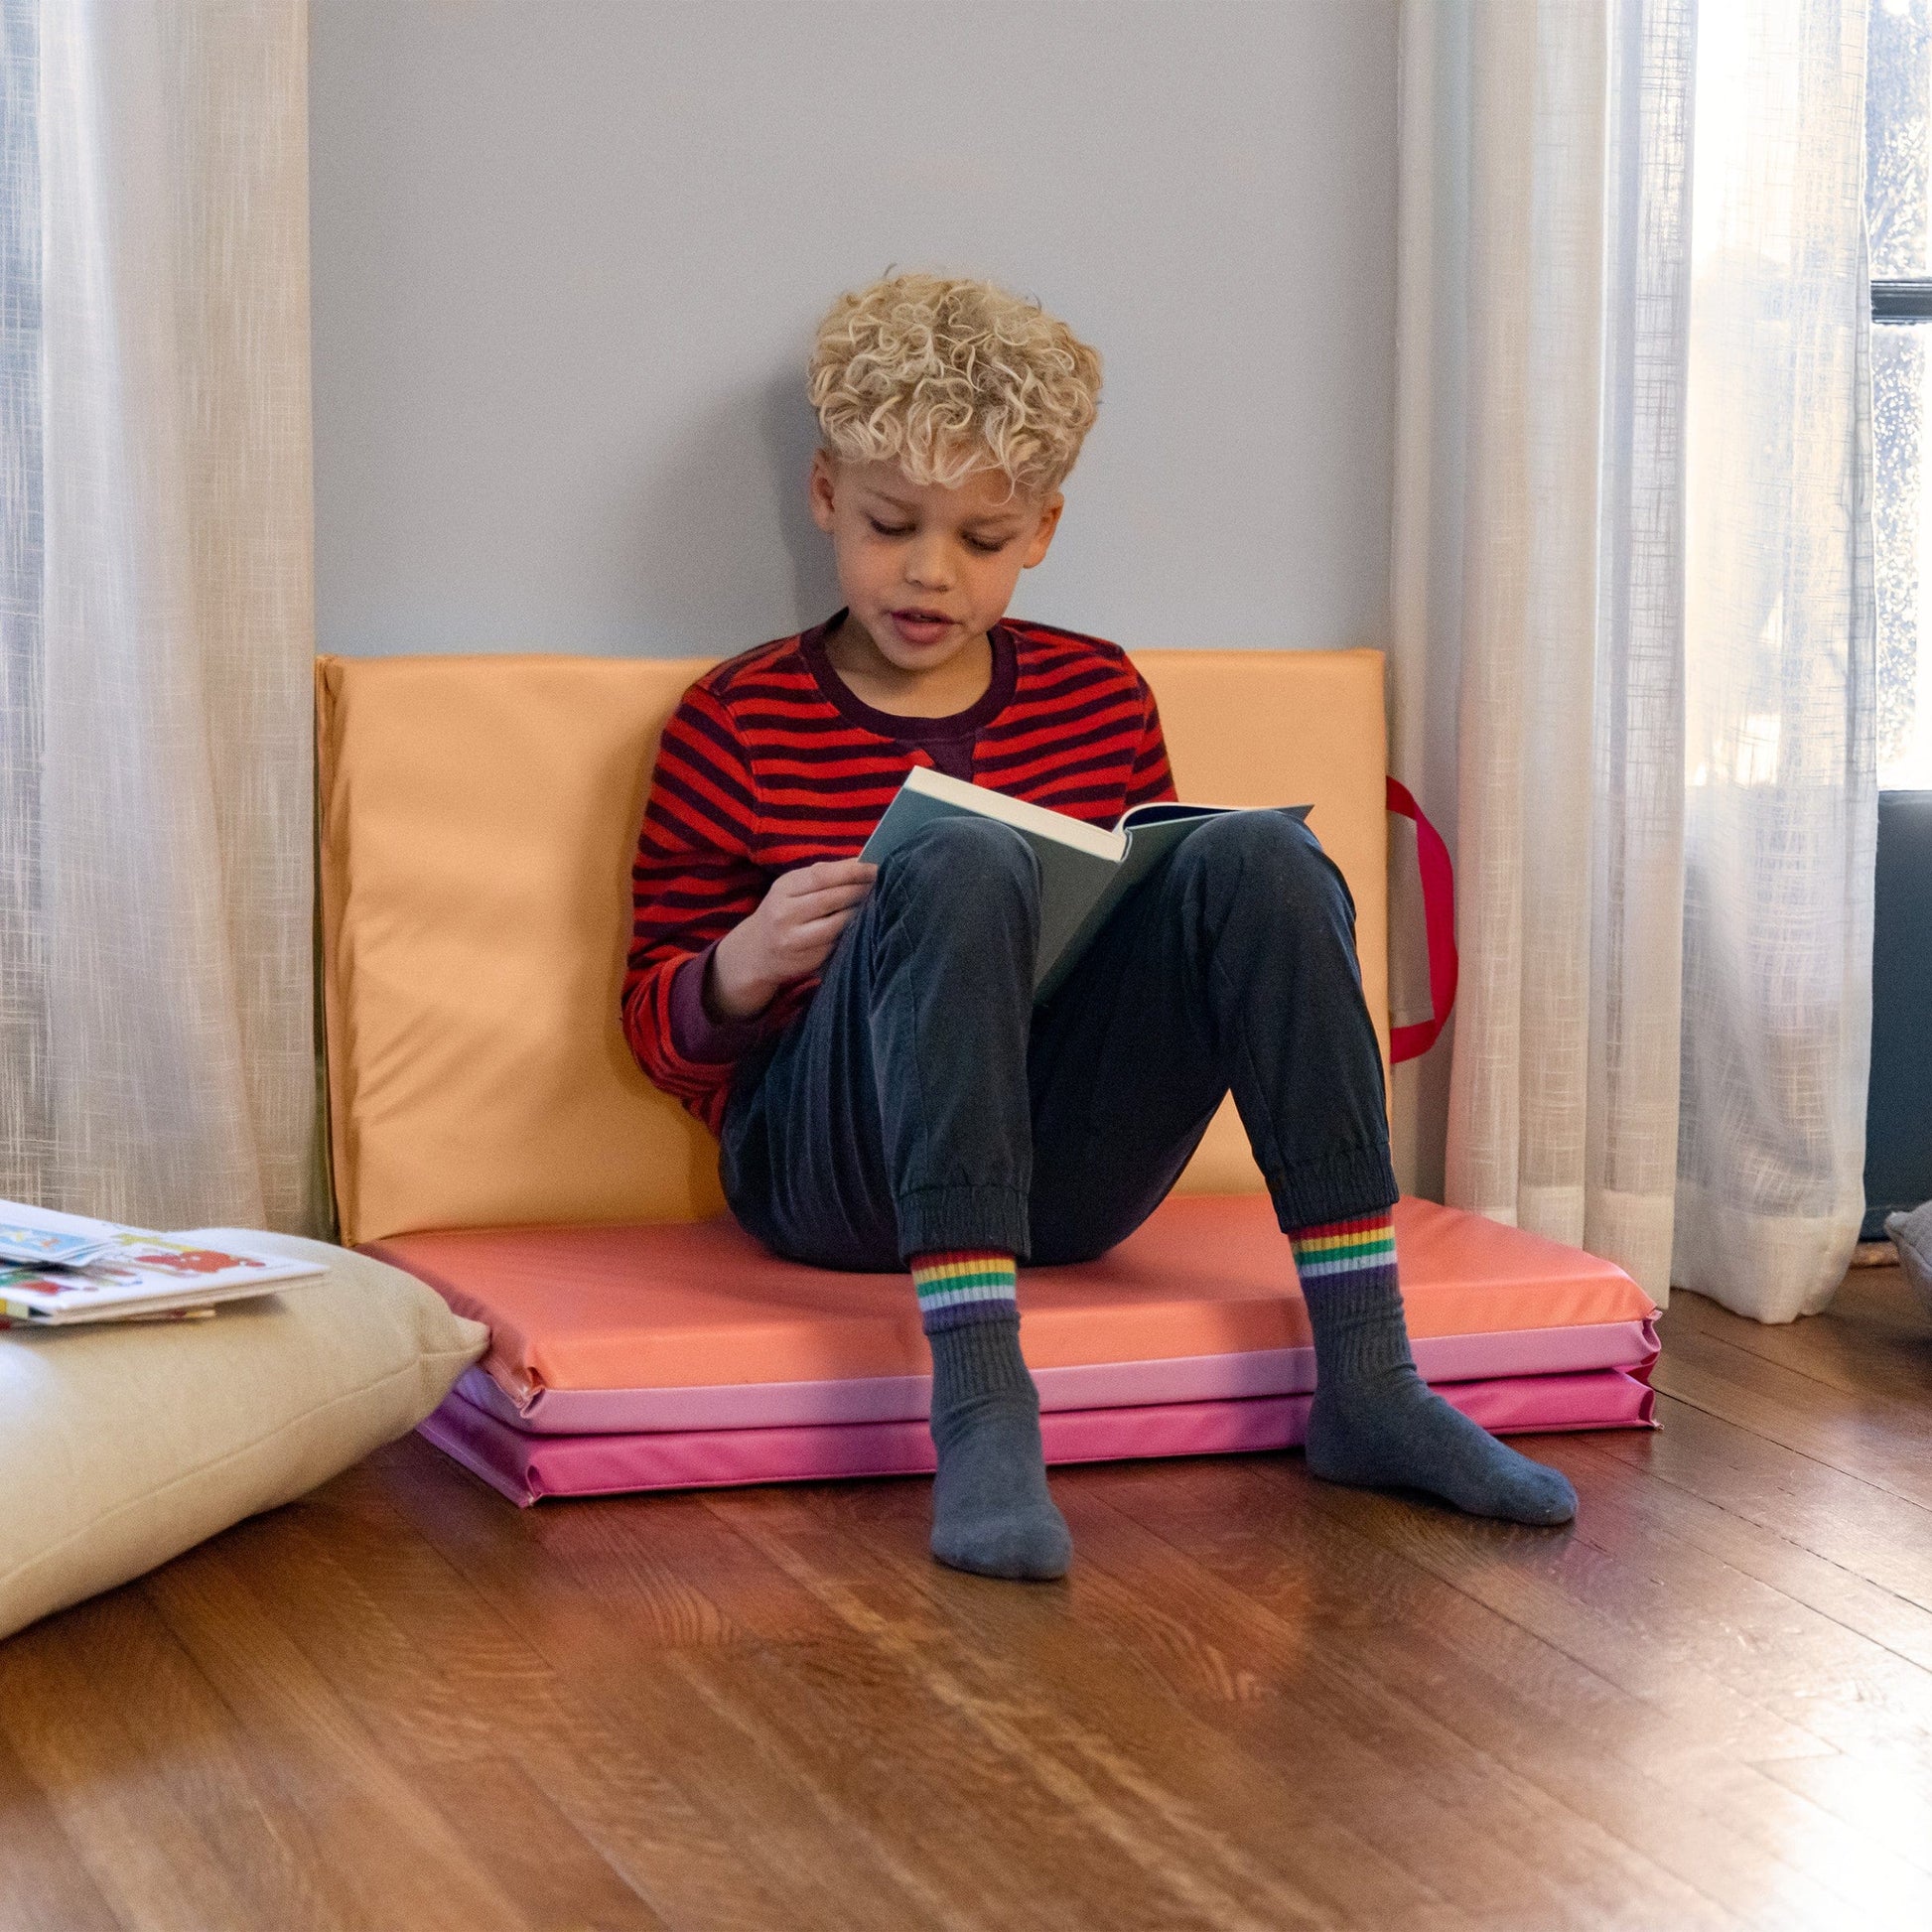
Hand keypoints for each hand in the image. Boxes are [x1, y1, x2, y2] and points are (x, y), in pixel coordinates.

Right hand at [707, 859, 877, 1020]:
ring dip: (862, 913)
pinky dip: (854, 934)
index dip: (852, 870)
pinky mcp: (807, 960)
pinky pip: (837, 944)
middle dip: (862, 890)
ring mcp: (795, 940)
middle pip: (832, 899)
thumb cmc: (784, 912)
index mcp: (783, 888)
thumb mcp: (792, 888)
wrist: (756, 952)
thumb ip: (822, 875)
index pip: (822, 876)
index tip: (877, 865)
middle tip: (886, 883)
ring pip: (838, 924)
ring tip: (880, 903)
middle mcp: (785, 913)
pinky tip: (867, 926)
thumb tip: (863, 860)